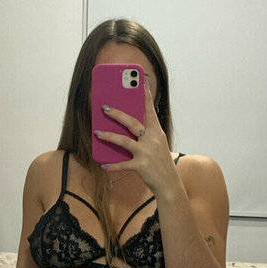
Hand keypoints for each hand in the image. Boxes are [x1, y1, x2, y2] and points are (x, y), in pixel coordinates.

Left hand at [94, 80, 179, 197]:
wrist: (169, 184)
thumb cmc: (161, 162)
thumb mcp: (158, 145)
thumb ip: (146, 134)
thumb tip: (128, 126)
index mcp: (157, 133)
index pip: (151, 111)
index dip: (146, 97)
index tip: (143, 83)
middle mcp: (152, 140)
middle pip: (132, 123)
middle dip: (117, 114)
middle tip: (105, 108)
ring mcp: (147, 153)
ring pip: (124, 141)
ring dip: (109, 136)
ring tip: (97, 133)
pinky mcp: (141, 166)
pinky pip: (123, 164)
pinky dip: (112, 165)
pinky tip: (103, 165)